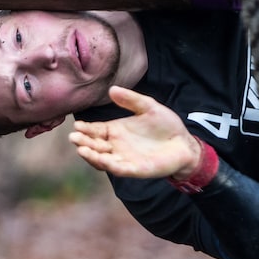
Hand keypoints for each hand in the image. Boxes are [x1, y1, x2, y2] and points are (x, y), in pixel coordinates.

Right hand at [69, 86, 201, 179]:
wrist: (184, 142)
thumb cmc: (166, 125)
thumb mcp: (148, 106)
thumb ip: (131, 99)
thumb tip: (112, 89)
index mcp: (116, 130)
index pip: (95, 130)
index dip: (85, 129)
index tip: (77, 125)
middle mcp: (116, 146)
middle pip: (95, 145)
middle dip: (83, 142)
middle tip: (74, 137)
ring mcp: (125, 158)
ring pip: (103, 159)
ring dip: (91, 156)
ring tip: (82, 149)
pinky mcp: (136, 169)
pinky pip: (119, 168)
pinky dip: (109, 165)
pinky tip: (102, 159)